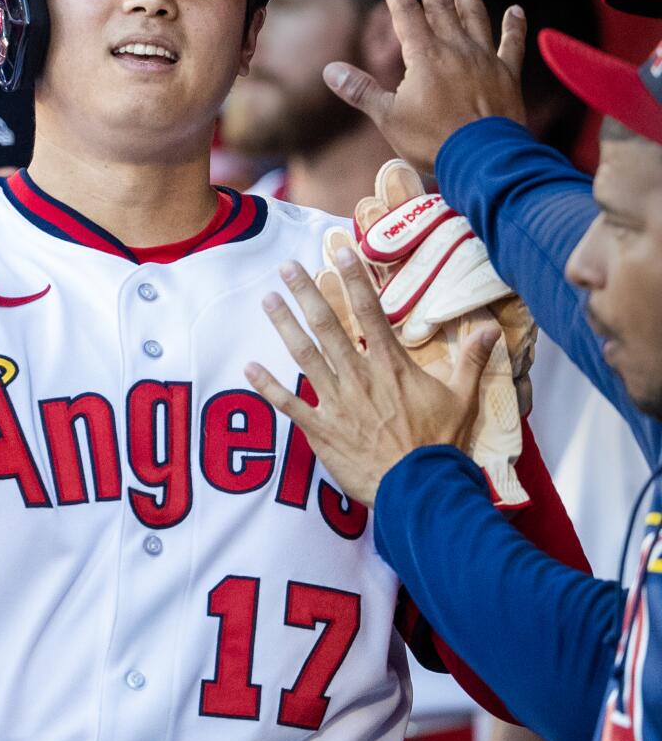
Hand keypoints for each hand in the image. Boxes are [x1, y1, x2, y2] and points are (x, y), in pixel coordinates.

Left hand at [244, 248, 500, 507]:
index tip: (340, 252)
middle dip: (306, 293)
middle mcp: (358, 376)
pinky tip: (248, 368)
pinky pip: (289, 404)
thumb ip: (471, 360)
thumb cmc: (440, 444)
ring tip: (267, 300)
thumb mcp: (462, 398)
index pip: (371, 312)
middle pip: (327, 326)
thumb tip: (491, 328)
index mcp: (390, 365)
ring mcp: (336, 401)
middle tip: (286, 267)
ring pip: (304, 356)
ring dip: (284, 326)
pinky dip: (267, 387)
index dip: (355, 279)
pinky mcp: (321, 429)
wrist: (419, 488)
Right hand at [321, 0, 527, 173]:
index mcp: (424, 56)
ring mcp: (484, 59)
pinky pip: (511, 44)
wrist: (481, 157)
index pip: (407, 15)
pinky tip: (516, 11)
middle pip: (441, 6)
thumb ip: (361, 90)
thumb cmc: (431, 140)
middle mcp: (455, 49)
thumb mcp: (388, 117)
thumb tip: (329, 70)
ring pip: (475, 15)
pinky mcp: (507, 75)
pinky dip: (515, 26)